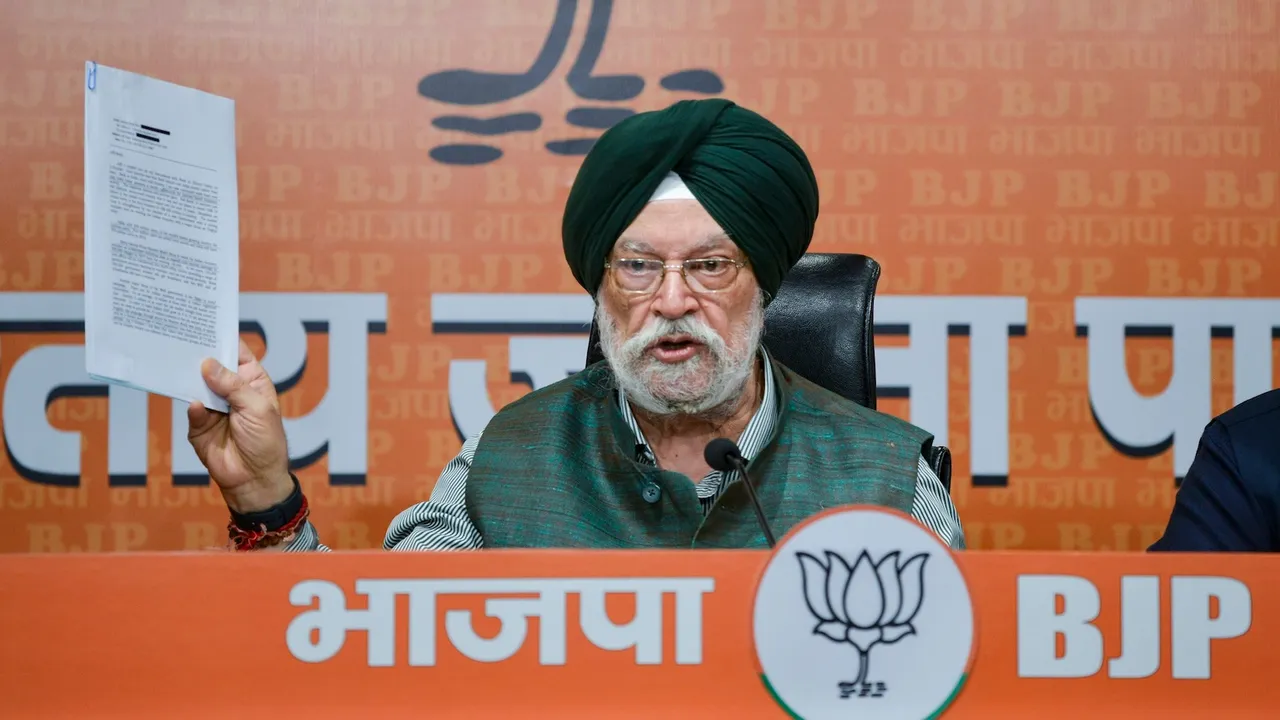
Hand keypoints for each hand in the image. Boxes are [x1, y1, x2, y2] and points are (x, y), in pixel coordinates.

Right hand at [188, 339, 291, 512]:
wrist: (254, 479)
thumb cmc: (266, 441)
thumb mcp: (257, 408)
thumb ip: (233, 386)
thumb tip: (208, 364)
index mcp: (251, 381)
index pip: (236, 354)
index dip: (224, 339)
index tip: (207, 322)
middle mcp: (230, 390)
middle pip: (211, 366)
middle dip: (199, 353)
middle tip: (182, 336)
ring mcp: (213, 406)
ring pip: (196, 385)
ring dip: (188, 375)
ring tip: (175, 359)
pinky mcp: (198, 424)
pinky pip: (190, 409)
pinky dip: (189, 403)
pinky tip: (192, 400)